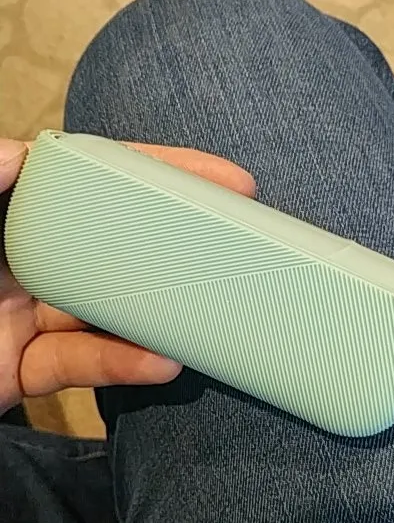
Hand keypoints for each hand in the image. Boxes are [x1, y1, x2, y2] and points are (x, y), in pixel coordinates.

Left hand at [0, 137, 254, 414]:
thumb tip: (23, 153)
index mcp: (14, 214)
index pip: (95, 182)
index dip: (155, 170)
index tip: (221, 177)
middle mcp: (29, 260)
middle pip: (116, 242)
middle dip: (177, 237)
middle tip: (243, 234)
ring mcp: (32, 316)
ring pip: (110, 312)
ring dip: (159, 314)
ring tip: (211, 313)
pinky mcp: (29, 369)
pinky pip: (81, 366)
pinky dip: (121, 366)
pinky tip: (159, 364)